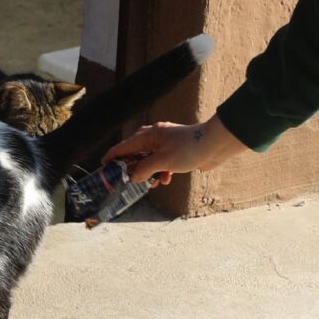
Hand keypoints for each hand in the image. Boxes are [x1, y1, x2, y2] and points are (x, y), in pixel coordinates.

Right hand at [105, 118, 247, 184]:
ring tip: (152, 183)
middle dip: (132, 167)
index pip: (124, 146)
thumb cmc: (188, 148)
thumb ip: (144, 169)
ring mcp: (166, 144)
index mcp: (148, 135)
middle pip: (136, 153)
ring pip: (150, 160)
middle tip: (126, 179)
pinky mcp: (176, 152)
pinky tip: (166, 180)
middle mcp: (155, 137)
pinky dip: (162, 171)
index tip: (103, 165)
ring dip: (149, 172)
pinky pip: (162, 163)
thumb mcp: (162, 161)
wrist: (214, 144)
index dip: (112, 156)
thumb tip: (133, 177)